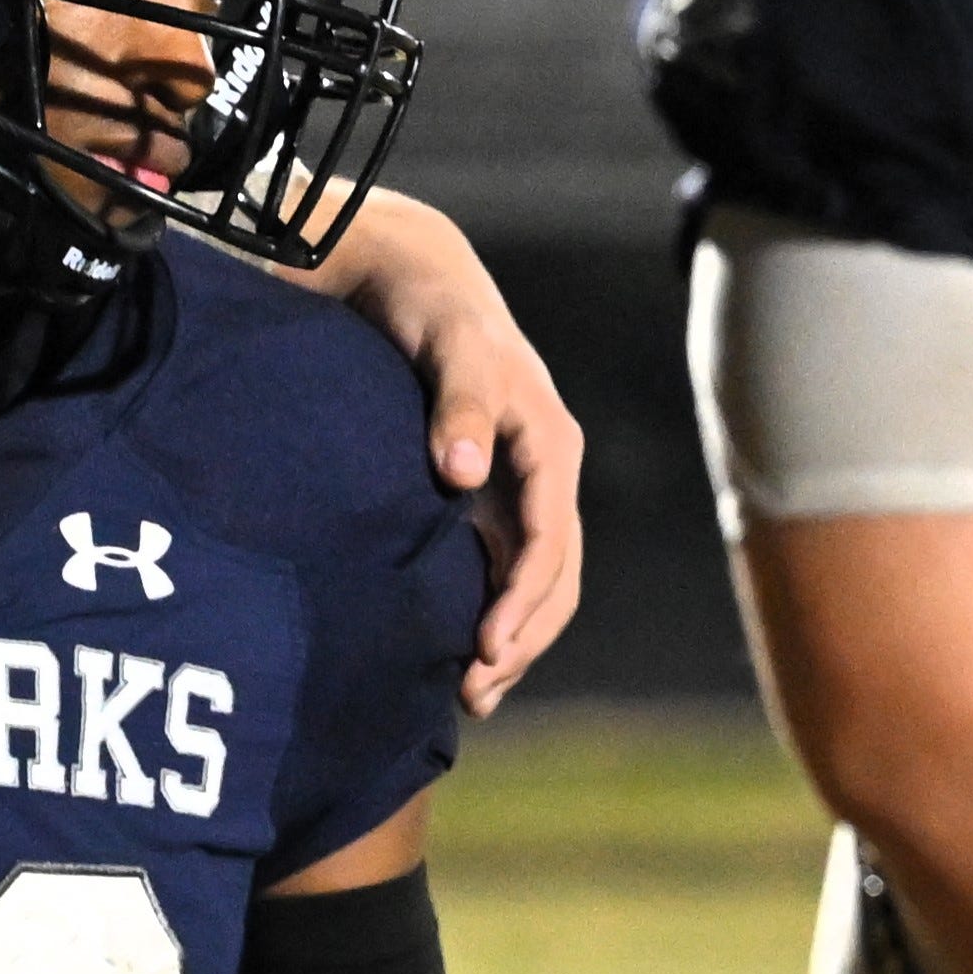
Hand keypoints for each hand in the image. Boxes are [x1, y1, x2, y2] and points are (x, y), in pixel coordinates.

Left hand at [283, 190, 587, 714]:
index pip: (549, 542)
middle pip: (553, 575)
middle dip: (522, 637)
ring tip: (473, 694)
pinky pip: (503, 563)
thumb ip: (457, 404)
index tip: (485, 647)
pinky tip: (459, 650)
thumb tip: (460, 473)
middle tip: (475, 691)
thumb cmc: (436, 312)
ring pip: (535, 579)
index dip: (522, 599)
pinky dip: (489, 609)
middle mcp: (547, 472)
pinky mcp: (492, 491)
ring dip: (511, 636)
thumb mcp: (451, 347)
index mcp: (551, 444)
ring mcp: (522, 485)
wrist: (419, 280)